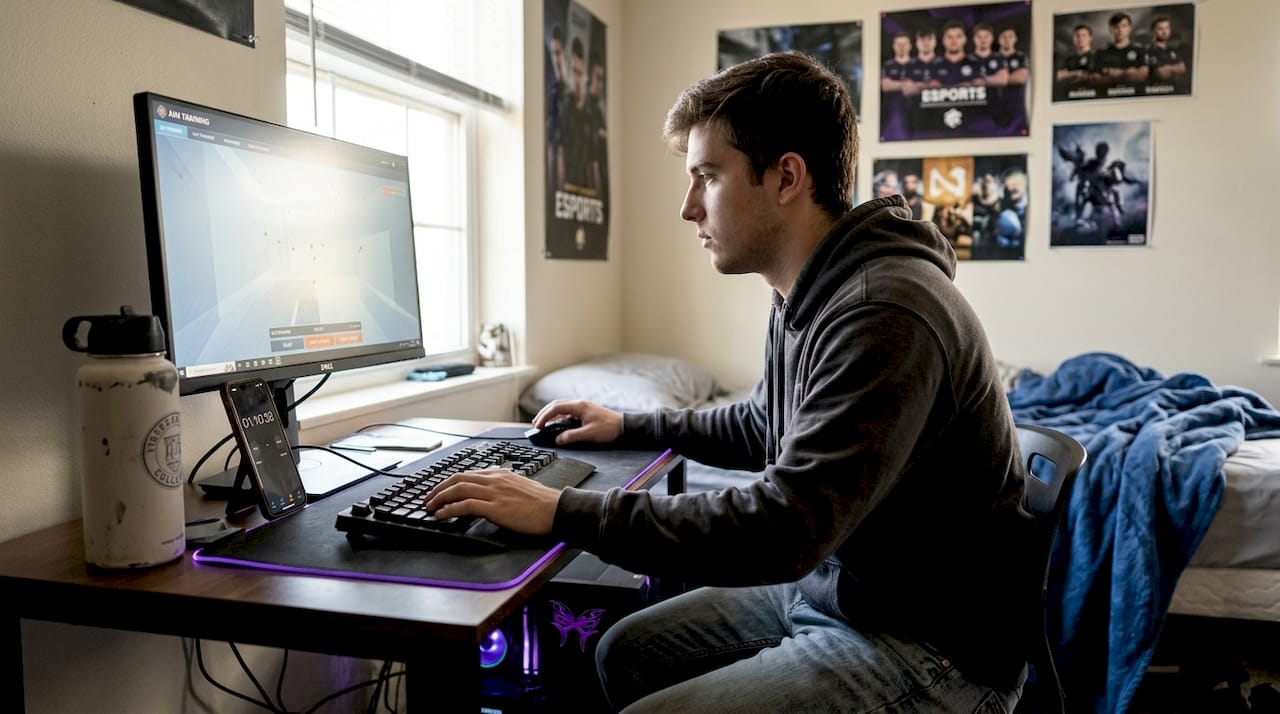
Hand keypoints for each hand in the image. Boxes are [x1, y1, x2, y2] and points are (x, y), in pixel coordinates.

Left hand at [424, 469, 560, 534]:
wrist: (557, 510)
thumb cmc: (544, 504)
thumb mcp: (521, 488)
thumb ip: (505, 488)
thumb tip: (494, 496)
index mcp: (501, 474)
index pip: (469, 473)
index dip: (451, 481)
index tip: (442, 488)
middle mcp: (495, 479)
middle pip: (458, 478)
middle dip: (439, 487)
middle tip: (428, 497)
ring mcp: (494, 492)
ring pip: (458, 489)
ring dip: (439, 498)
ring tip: (430, 506)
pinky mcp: (494, 507)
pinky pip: (464, 505)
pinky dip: (449, 509)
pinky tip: (441, 515)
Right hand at [531, 399, 622, 443]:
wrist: (625, 426)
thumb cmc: (609, 428)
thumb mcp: (589, 434)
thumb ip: (572, 436)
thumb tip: (558, 439)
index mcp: (578, 406)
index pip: (555, 408)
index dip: (544, 417)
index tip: (537, 426)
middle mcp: (579, 404)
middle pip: (556, 405)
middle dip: (544, 414)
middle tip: (535, 424)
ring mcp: (582, 407)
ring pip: (561, 408)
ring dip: (551, 414)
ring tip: (542, 423)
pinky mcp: (585, 412)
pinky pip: (567, 412)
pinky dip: (559, 417)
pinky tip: (556, 424)